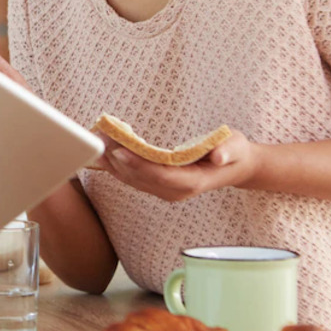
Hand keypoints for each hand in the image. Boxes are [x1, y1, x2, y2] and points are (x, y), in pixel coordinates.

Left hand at [94, 130, 258, 201]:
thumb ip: (227, 151)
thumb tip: (218, 156)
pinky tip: (101, 154)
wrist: (234, 167)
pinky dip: (116, 166)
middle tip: (99, 139)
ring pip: (133, 180)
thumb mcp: (235, 147)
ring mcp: (165, 191)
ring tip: (95, 142)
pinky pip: (133, 178)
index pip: (161, 176)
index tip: (120, 151)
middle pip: (141, 178)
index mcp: (193, 182)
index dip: (139, 165)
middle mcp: (175, 191)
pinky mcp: (157, 186)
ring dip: (112, 163)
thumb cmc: (234, 153)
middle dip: (118, 161)